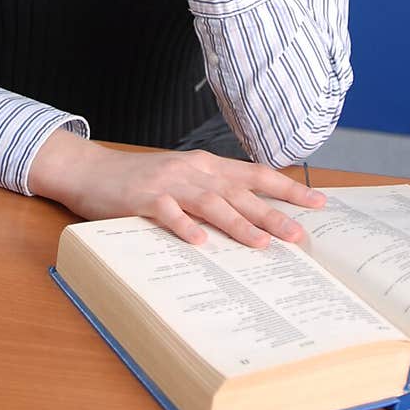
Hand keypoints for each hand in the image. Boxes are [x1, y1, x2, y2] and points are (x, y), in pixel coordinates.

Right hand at [30, 131, 324, 247]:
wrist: (92, 170)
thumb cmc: (141, 179)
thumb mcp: (183, 176)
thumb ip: (213, 190)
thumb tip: (254, 213)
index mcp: (207, 165)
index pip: (255, 175)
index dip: (287, 189)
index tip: (317, 203)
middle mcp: (194, 171)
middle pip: (240, 193)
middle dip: (272, 214)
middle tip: (300, 235)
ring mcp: (169, 183)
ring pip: (211, 203)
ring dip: (238, 224)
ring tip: (261, 244)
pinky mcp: (143, 198)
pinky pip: (168, 213)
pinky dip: (184, 227)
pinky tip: (200, 242)